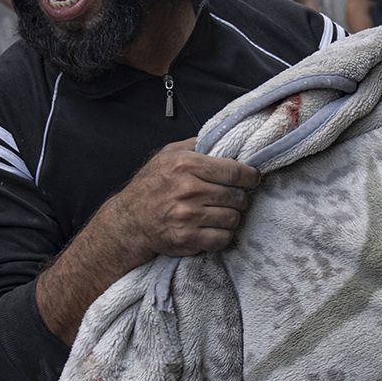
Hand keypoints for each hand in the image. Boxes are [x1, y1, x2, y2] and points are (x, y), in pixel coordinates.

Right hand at [105, 139, 260, 257]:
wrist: (128, 221)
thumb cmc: (150, 186)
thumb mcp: (168, 154)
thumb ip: (196, 145)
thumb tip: (224, 141)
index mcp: (186, 165)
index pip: (234, 171)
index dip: (250, 176)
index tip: (252, 179)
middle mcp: (188, 190)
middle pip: (237, 196)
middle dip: (240, 197)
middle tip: (233, 197)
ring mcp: (188, 217)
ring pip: (233, 218)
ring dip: (232, 217)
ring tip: (222, 212)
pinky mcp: (187, 239)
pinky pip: (222, 239)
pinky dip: (223, 235)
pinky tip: (215, 228)